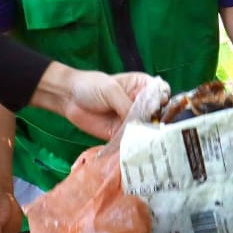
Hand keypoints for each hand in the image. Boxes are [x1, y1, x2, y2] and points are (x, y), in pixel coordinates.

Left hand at [46, 66, 165, 139]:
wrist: (68, 98)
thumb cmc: (91, 86)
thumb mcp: (111, 90)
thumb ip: (127, 105)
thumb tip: (141, 121)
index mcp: (142, 86)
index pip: (162, 93)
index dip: (163, 100)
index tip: (158, 107)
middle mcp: (141, 104)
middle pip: (159, 113)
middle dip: (159, 120)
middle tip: (155, 126)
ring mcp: (132, 120)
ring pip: (147, 129)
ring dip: (148, 134)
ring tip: (148, 139)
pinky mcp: (122, 134)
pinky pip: (132, 140)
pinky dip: (135, 144)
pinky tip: (137, 146)